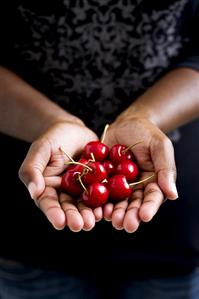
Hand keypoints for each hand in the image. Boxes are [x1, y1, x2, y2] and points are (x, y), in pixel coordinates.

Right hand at [18, 121, 102, 231]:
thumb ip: (32, 169)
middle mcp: (65, 192)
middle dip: (75, 217)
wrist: (74, 129)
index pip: (49, 203)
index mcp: (48, 188)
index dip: (54, 213)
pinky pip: (102, 193)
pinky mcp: (98, 183)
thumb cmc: (53, 138)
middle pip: (69, 207)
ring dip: (90, 214)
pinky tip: (109, 208)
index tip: (60, 222)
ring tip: (94, 219)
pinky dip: (106, 201)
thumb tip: (34, 192)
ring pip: (86, 204)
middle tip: (81, 225)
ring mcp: (83, 189)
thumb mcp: (40, 150)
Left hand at [102, 116, 177, 232]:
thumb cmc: (146, 133)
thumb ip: (165, 168)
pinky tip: (94, 207)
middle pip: (133, 205)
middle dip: (129, 215)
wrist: (125, 124)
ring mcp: (118, 185)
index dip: (148, 208)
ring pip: (115, 202)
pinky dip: (96, 200)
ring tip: (109, 217)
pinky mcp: (102, 179)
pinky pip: (99, 191)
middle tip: (125, 224)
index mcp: (152, 182)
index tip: (144, 216)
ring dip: (112, 212)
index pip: (152, 198)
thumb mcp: (160, 146)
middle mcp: (135, 187)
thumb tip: (172, 194)